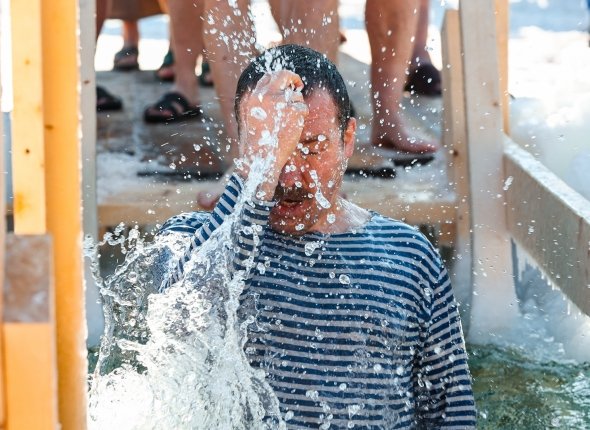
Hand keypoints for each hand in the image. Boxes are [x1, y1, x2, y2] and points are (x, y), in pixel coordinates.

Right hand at [237, 70, 308, 197]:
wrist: (261, 158)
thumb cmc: (256, 145)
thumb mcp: (251, 120)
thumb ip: (260, 105)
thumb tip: (274, 96)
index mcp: (253, 98)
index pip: (267, 78)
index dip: (278, 79)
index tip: (286, 84)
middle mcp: (265, 95)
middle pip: (283, 75)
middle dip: (293, 78)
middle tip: (300, 85)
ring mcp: (280, 101)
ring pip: (296, 96)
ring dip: (297, 108)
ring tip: (288, 125)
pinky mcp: (293, 110)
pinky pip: (303, 109)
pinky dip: (302, 118)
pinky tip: (293, 129)